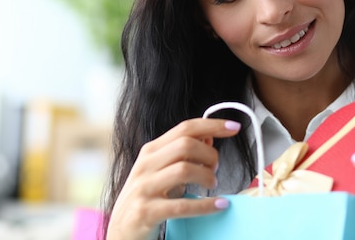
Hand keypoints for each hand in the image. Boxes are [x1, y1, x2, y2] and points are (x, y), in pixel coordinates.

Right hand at [106, 118, 240, 239]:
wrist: (120, 232)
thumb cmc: (146, 199)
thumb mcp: (161, 173)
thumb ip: (182, 155)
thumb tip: (209, 137)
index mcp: (151, 151)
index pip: (185, 128)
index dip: (211, 125)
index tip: (234, 128)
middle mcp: (146, 165)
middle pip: (186, 145)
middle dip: (209, 155)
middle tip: (215, 169)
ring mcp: (144, 188)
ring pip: (184, 169)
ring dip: (207, 177)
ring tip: (212, 186)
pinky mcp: (146, 211)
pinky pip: (182, 205)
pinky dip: (206, 205)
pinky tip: (220, 205)